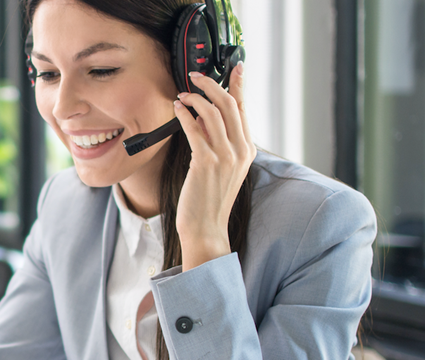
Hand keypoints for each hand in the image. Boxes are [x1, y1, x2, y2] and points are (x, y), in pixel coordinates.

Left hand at [172, 63, 255, 269]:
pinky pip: (195, 129)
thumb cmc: (209, 198)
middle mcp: (240, 150)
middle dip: (212, 84)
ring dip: (195, 99)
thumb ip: (218, 141)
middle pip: (230, 104)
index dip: (239, 85)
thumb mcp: (221, 166)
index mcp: (247, 149)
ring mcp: (225, 156)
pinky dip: (184, 114)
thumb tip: (204, 116)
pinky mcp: (206, 163)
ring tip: (182, 95)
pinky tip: (177, 109)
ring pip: (213, 113)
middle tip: (196, 75)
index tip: (235, 67)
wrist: (206, 227)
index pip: (244, 109)